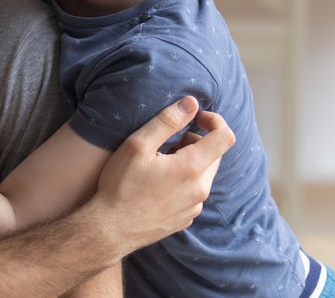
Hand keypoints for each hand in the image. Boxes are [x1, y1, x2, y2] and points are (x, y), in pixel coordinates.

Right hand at [92, 96, 234, 249]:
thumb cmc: (120, 185)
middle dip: (196, 141)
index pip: (225, 137)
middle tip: (167, 142)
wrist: (109, 229)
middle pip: (215, 155)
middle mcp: (200, 190)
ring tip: (159, 163)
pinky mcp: (185, 219)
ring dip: (189, 161)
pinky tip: (157, 183)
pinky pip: (194, 192)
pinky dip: (183, 181)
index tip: (195, 117)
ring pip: (204, 174)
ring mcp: (194, 207)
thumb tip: (192, 103)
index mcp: (192, 168)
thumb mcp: (138, 145)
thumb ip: (167, 121)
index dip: (214, 120)